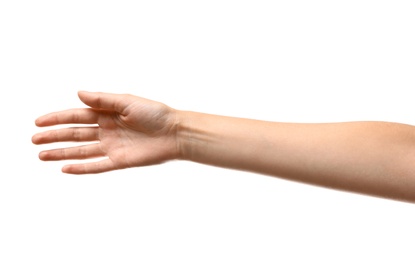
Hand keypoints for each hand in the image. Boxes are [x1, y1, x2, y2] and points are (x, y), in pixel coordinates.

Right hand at [32, 91, 180, 173]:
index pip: (77, 116)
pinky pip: (97, 166)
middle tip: (34, 139)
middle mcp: (107, 130)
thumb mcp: (128, 102)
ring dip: (61, 153)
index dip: (58, 119)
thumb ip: (104, 100)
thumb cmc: (156, 114)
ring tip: (41, 155)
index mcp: (108, 114)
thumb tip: (78, 93)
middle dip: (54, 137)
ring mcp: (112, 146)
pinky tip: (65, 168)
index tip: (39, 122)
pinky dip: (81, 168)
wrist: (175, 133)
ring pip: (81, 151)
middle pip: (75, 134)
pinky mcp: (120, 161)